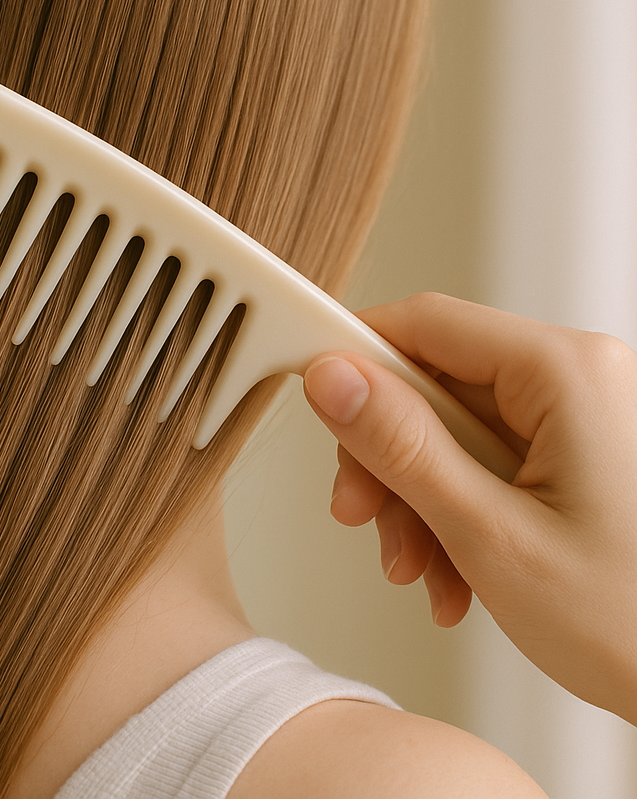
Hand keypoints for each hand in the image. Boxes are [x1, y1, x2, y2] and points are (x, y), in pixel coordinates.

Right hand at [302, 292, 636, 725]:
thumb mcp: (491, 535)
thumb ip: (402, 446)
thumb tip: (335, 380)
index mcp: (567, 373)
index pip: (425, 322)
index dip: (355, 356)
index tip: (311, 393)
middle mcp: (579, 380)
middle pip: (434, 385)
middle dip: (389, 459)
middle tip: (362, 514)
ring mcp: (583, 418)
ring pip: (454, 431)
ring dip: (420, 500)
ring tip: (422, 570)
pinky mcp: (583, 454)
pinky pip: (490, 461)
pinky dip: (458, 512)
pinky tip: (456, 573)